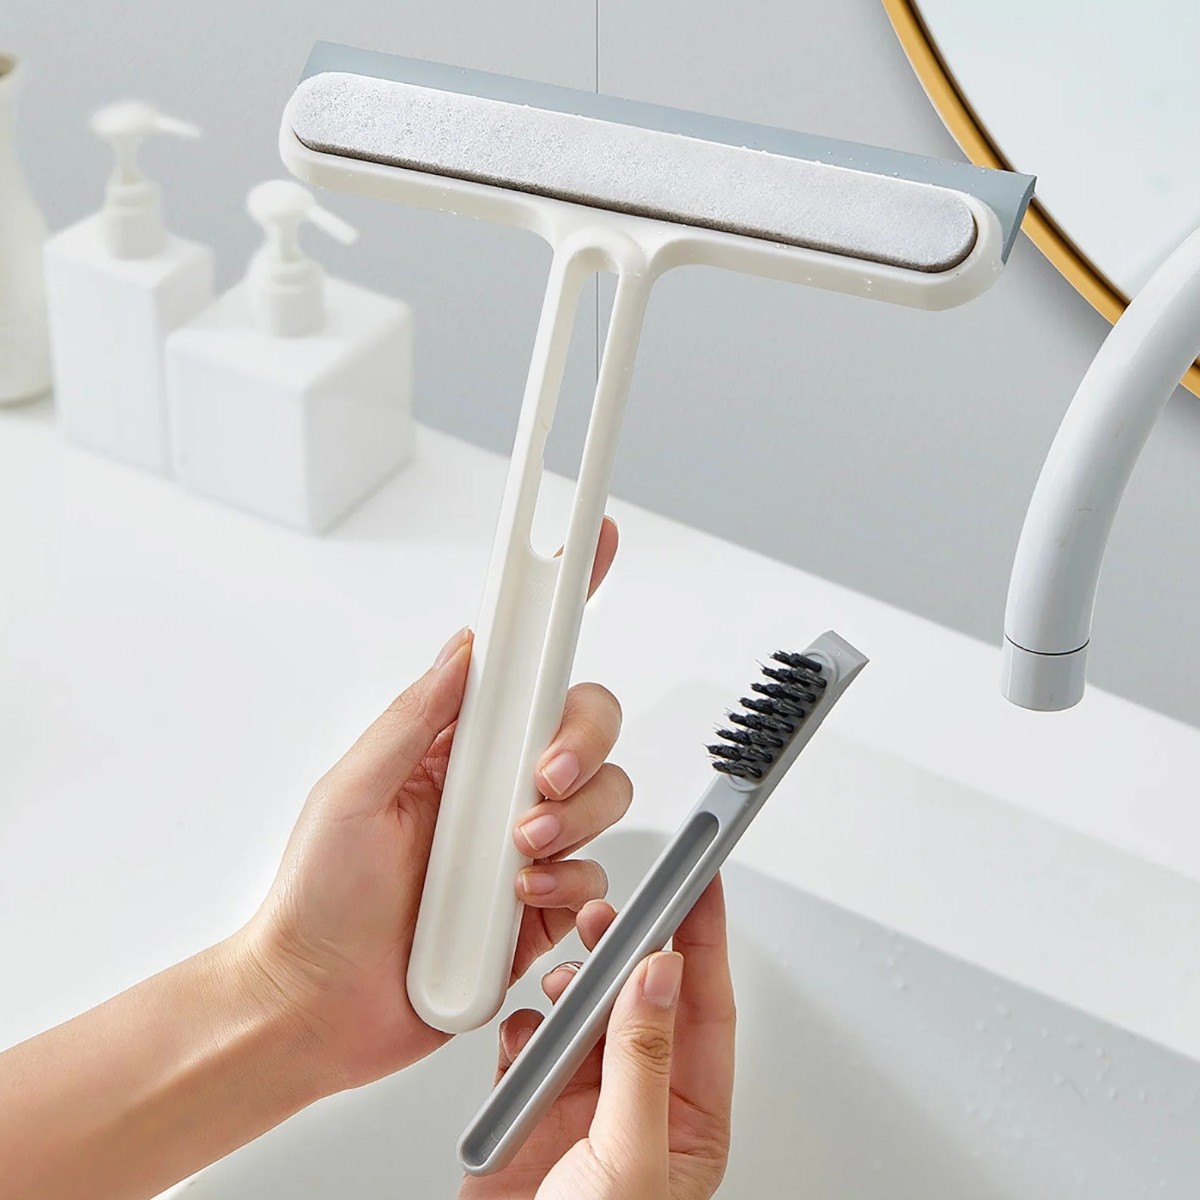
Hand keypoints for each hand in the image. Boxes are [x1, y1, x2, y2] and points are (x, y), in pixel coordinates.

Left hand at [237, 519, 628, 1092]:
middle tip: (539, 777)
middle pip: (587, 726)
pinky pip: (595, 879)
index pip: (519, 667)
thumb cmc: (316, 901)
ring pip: (606, 799)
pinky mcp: (542, 906)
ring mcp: (526, 844)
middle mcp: (498, 787)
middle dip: (580, 744)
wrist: (317, 1008)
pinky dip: (569, 888)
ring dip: (574, 820)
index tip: (586, 548)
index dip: (557, 605)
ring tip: (516, 853)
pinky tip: (522, 902)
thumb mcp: (351, 792)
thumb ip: (414, 718)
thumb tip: (462, 649)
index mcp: (453, 748)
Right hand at [460, 877, 734, 1199]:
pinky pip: (531, 1037)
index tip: (701, 879)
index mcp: (687, 1115)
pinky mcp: (532, 1103)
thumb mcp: (628, 1161)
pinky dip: (523, 1022)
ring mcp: (584, 1100)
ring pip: (587, 1009)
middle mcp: (639, 1099)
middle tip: (609, 912)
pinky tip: (521, 1028)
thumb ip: (644, 1062)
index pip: (704, 1005)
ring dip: (572, 984)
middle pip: (643, 995)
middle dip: (627, 947)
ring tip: (561, 973)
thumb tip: (662, 977)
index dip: (702, 936)